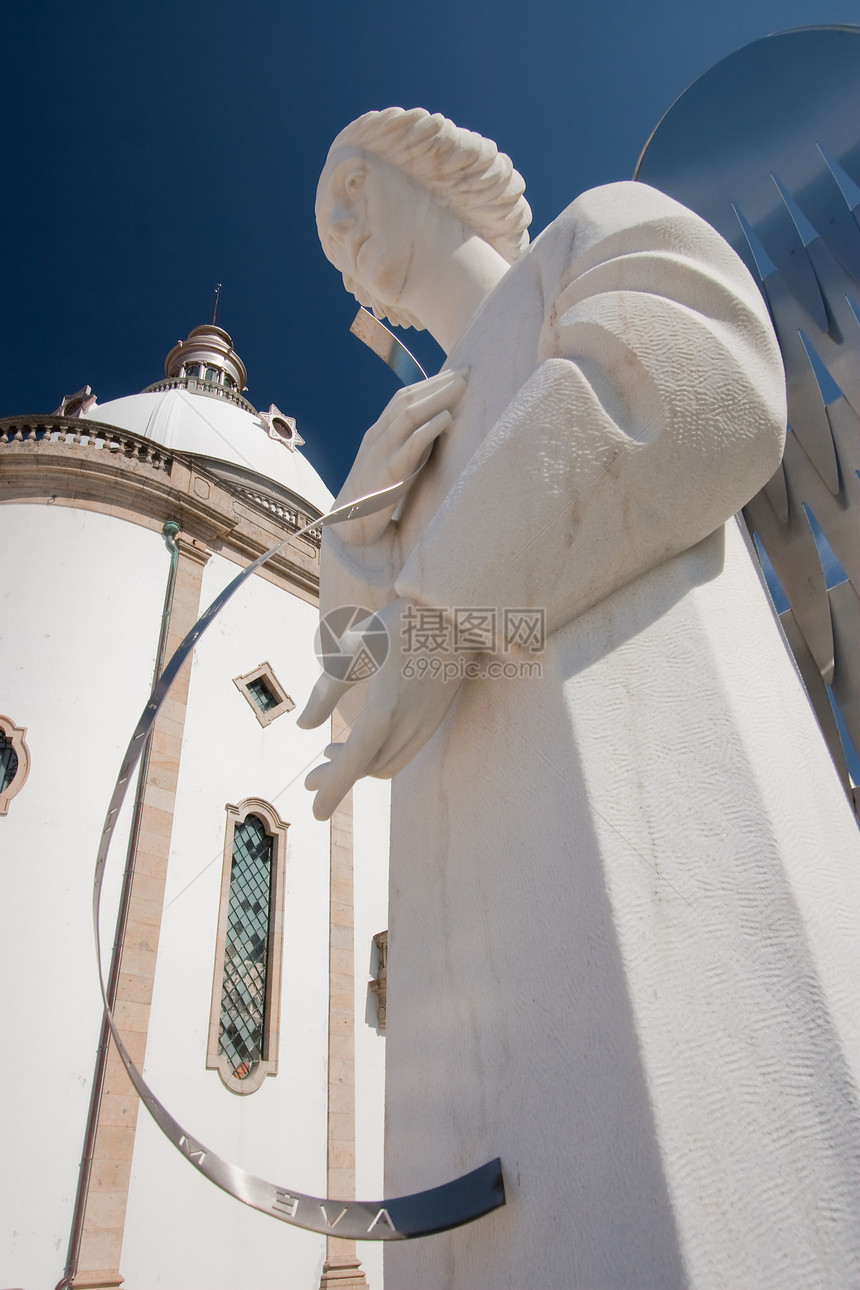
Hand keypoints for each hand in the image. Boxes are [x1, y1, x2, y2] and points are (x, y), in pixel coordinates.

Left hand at [297, 598, 463, 818]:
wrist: (456, 610)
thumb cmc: (399, 623)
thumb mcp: (353, 650)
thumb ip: (326, 692)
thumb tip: (304, 727)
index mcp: (383, 712)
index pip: (351, 765)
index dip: (330, 790)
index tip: (314, 812)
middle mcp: (407, 726)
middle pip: (368, 769)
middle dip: (338, 778)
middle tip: (310, 778)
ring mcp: (425, 723)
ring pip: (387, 763)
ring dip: (359, 766)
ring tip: (331, 753)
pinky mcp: (435, 716)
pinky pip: (404, 750)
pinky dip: (379, 755)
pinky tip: (366, 737)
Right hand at [333, 369, 467, 546]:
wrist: (349, 532)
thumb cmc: (375, 501)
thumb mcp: (390, 466)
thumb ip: (407, 449)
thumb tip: (437, 433)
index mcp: (376, 435)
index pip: (402, 399)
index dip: (428, 384)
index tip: (453, 374)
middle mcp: (376, 438)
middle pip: (407, 401)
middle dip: (436, 384)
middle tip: (465, 373)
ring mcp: (380, 455)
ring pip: (409, 416)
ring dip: (437, 398)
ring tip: (461, 387)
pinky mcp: (388, 475)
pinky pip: (410, 445)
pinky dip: (429, 429)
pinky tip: (447, 418)